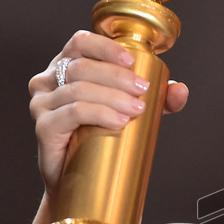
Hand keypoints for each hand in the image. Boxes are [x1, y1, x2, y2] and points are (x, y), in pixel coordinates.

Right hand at [28, 30, 190, 195]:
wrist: (78, 180)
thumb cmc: (101, 137)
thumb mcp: (134, 111)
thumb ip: (160, 99)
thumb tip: (180, 90)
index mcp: (66, 66)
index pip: (80, 43)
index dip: (105, 48)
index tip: (132, 61)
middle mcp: (48, 80)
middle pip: (82, 67)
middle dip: (117, 77)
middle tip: (143, 92)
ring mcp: (42, 104)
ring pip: (78, 89)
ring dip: (112, 96)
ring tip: (136, 109)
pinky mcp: (44, 127)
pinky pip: (71, 113)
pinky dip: (98, 113)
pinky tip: (118, 121)